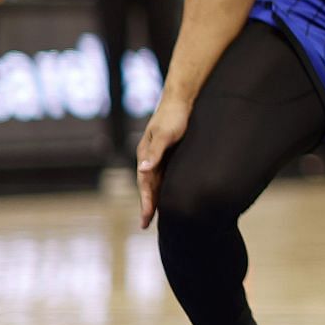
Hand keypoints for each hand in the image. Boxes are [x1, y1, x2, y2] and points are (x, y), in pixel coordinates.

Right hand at [136, 97, 189, 228]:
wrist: (182, 100)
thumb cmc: (174, 116)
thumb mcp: (166, 134)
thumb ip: (155, 151)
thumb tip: (143, 169)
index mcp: (145, 154)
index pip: (144, 184)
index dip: (145, 202)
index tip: (145, 219)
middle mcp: (150, 157)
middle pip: (147, 186)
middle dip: (147, 205)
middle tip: (145, 225)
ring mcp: (159, 155)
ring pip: (155, 181)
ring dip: (155, 197)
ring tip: (155, 215)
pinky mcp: (170, 153)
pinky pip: (165, 174)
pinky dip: (164, 187)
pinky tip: (169, 194)